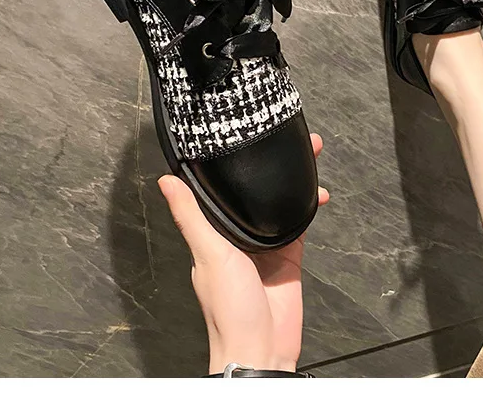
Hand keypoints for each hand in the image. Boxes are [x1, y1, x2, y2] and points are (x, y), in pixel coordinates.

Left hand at [158, 133, 327, 373]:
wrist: (261, 349)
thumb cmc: (227, 308)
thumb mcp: (209, 255)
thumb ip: (192, 217)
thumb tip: (165, 180)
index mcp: (214, 232)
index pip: (220, 187)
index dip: (232, 160)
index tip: (243, 132)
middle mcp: (238, 234)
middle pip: (255, 190)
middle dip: (271, 163)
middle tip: (289, 136)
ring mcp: (265, 244)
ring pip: (280, 201)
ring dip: (294, 179)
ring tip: (310, 154)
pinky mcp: (288, 255)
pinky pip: (299, 223)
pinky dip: (308, 206)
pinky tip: (317, 193)